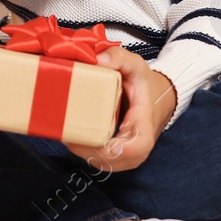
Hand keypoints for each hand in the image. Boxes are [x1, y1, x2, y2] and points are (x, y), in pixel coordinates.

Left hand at [63, 46, 176, 171]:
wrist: (157, 100)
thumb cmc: (145, 85)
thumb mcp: (135, 65)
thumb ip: (118, 57)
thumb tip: (96, 59)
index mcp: (144, 126)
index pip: (131, 149)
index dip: (105, 149)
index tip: (83, 136)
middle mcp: (138, 148)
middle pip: (109, 160)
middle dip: (83, 149)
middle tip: (63, 130)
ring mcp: (128, 157)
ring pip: (101, 162)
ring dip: (81, 150)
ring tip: (64, 131)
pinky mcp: (118, 158)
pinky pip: (100, 160)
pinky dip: (84, 150)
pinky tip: (72, 136)